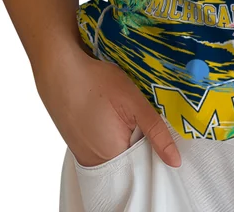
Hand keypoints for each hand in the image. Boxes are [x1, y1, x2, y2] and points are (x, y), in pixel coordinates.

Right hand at [34, 46, 181, 168]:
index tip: (165, 132)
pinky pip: (102, 146)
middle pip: (130, 160)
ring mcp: (84, 154)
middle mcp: (96, 163)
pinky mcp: (77, 143)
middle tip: (145, 117)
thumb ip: (155, 131)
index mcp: (112, 158)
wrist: (59, 69)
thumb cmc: (95, 81)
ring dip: (126, 137)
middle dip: (142, 142)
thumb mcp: (133, 101)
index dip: (157, 148)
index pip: (144, 164)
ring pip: (116, 152)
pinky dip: (111, 134)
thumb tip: (175, 161)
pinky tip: (111, 114)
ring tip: (127, 114)